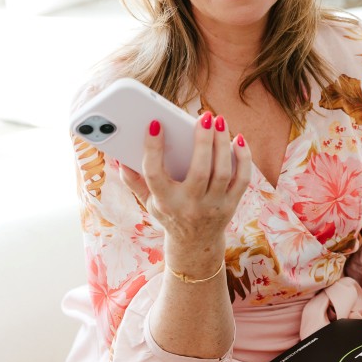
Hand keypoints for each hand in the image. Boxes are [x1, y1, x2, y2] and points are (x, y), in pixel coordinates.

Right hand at [120, 111, 250, 248]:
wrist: (195, 244)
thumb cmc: (169, 214)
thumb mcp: (148, 201)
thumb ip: (134, 180)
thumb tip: (117, 157)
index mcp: (164, 201)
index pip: (154, 174)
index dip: (153, 148)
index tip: (155, 123)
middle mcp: (189, 205)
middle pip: (199, 171)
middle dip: (203, 141)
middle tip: (205, 116)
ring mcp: (213, 206)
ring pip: (222, 172)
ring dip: (223, 143)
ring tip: (220, 121)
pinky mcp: (232, 204)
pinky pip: (242, 178)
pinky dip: (243, 158)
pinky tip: (238, 139)